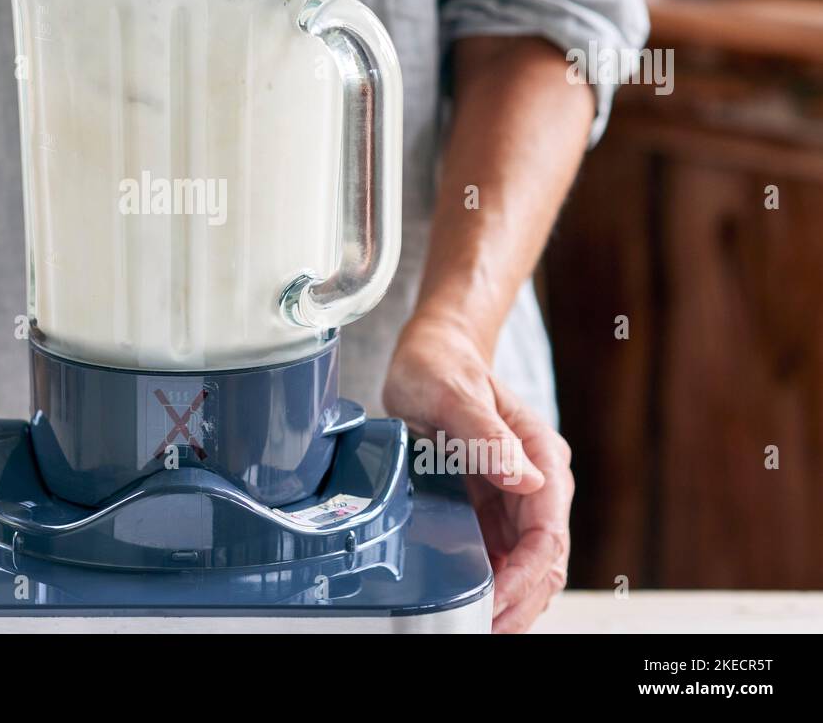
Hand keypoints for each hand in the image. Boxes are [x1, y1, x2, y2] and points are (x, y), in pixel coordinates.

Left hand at [383, 313, 572, 633]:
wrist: (432, 350)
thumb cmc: (441, 364)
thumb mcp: (452, 392)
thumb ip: (485, 434)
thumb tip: (524, 478)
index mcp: (538, 454)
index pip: (546, 531)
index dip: (525, 575)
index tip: (497, 601)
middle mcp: (534, 478)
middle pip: (543, 558)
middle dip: (521, 600)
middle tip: (486, 629)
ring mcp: (514, 493)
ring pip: (525, 562)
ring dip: (509, 598)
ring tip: (479, 625)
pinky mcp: (490, 501)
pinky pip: (499, 551)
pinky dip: (491, 580)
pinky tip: (470, 601)